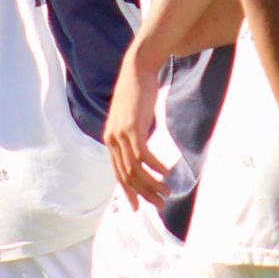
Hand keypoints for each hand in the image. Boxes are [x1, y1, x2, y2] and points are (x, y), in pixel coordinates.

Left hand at [103, 50, 169, 208]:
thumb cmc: (138, 94)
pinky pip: (143, 154)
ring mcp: (121, 134)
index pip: (118, 174)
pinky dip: (155, 166)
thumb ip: (134, 137)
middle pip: (127, 176)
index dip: (129, 192)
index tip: (139, 207)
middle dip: (144, 193)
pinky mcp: (132, 127)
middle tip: (160, 204)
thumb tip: (142, 153)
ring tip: (167, 191)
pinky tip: (166, 172)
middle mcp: (112, 140)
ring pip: (135, 168)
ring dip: (152, 183)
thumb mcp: (132, 120)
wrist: (137, 69)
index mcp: (110, 140)